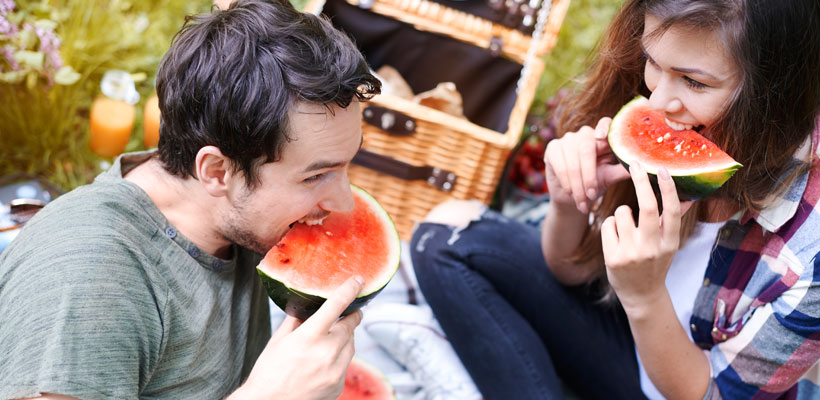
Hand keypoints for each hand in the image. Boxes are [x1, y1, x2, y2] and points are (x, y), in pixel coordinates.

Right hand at [232, 277, 363, 399]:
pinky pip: (346, 363)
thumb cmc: (269, 373)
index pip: (337, 305)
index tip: (357, 281)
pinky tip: (324, 361)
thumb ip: (297, 320)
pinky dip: (339, 358)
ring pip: (352, 344)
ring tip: (328, 340)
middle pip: (351, 324)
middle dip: (350, 316)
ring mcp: (336, 371)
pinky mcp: (339, 385)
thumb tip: (308, 305)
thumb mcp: (279, 340)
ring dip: (345, 337)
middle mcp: (327, 352)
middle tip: (346, 312)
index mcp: (310, 337)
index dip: (350, 289)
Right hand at [544, 117, 629, 213]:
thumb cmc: (594, 184)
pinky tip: (571, 193)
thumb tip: (644, 168)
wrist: (572, 197)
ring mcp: (567, 139)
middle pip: (586, 147)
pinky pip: (560, 165)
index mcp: (602, 137)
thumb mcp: (611, 177)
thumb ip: (624, 170)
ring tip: (584, 201)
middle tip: (593, 195)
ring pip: (572, 160)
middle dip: (589, 175)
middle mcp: (584, 134)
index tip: (601, 138)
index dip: (603, 127)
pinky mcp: (553, 148)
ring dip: (578, 184)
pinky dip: (567, 182)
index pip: (604, 123)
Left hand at [600, 163, 691, 314]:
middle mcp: (652, 248)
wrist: (641, 295)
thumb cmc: (655, 263)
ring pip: (622, 212)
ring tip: (626, 226)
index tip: (662, 169)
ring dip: (622, 212)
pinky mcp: (613, 258)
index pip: (671, 211)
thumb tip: (688, 197)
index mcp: (670, 242)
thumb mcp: (669, 245)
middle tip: (635, 163)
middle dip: (640, 181)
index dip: (668, 189)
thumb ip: (673, 222)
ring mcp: (632, 254)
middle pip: (647, 207)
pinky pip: (608, 224)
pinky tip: (616, 238)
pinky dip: (610, 225)